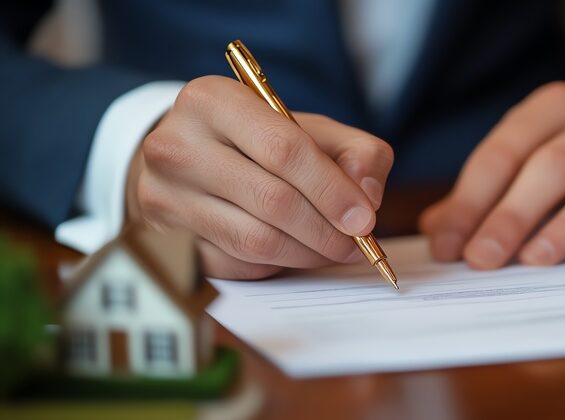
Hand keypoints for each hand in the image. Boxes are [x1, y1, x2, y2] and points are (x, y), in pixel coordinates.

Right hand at [127, 76, 393, 278]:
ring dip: (308, 253)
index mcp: (213, 101)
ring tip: (335, 250)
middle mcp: (177, 146)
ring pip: (255, 241)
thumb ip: (356, 152)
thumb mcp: (310, 129)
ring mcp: (164, 196)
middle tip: (357, 244)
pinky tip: (294, 252)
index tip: (364, 218)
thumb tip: (367, 198)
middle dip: (327, 230)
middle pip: (272, 200)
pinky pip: (237, 264)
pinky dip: (276, 264)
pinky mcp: (166, 238)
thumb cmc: (257, 142)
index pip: (284, 149)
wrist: (185, 157)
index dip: (332, 190)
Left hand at [420, 81, 564, 268]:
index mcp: (554, 107)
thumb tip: (439, 233)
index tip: (448, 246)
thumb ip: (483, 195)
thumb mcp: (528, 162)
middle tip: (482, 259)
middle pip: (554, 164)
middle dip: (512, 214)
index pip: (504, 151)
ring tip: (536, 260)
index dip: (471, 201)